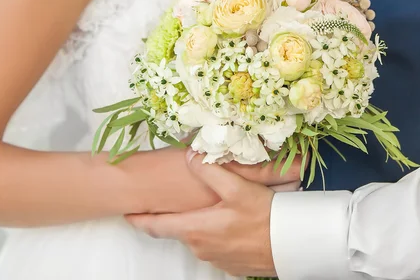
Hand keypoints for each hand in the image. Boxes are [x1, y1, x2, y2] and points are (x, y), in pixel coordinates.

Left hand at [127, 153, 284, 276]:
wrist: (292, 247)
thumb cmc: (264, 217)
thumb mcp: (238, 188)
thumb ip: (210, 170)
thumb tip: (190, 155)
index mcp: (196, 229)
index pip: (156, 226)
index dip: (140, 218)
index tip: (127, 212)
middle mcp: (201, 248)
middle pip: (179, 230)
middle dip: (175, 216)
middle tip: (174, 201)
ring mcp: (216, 259)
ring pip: (199, 238)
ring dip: (199, 224)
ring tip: (208, 209)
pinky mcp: (231, 264)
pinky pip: (216, 246)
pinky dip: (216, 234)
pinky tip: (230, 223)